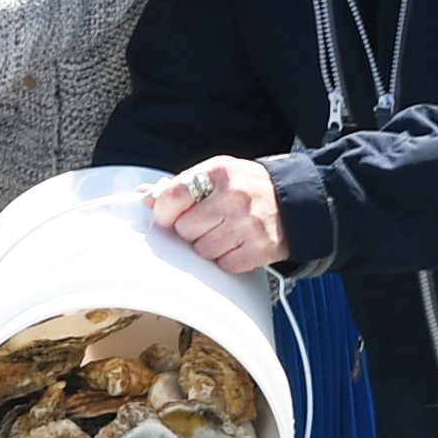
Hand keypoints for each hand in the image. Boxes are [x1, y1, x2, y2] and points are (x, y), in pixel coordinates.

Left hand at [147, 157, 286, 275]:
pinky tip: (236, 245)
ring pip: (203, 250)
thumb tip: (145, 196)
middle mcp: (235, 196)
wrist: (293, 201)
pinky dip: (226, 260)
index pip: (173, 197)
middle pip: (185, 229)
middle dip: (190, 230)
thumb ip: (180, 186)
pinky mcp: (260, 249)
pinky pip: (224, 265)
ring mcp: (249, 224)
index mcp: (219, 172)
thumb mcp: (215, 176)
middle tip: (205, 224)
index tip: (168, 216)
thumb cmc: (246, 188)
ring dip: (207, 247)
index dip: (164, 212)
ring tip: (223, 233)